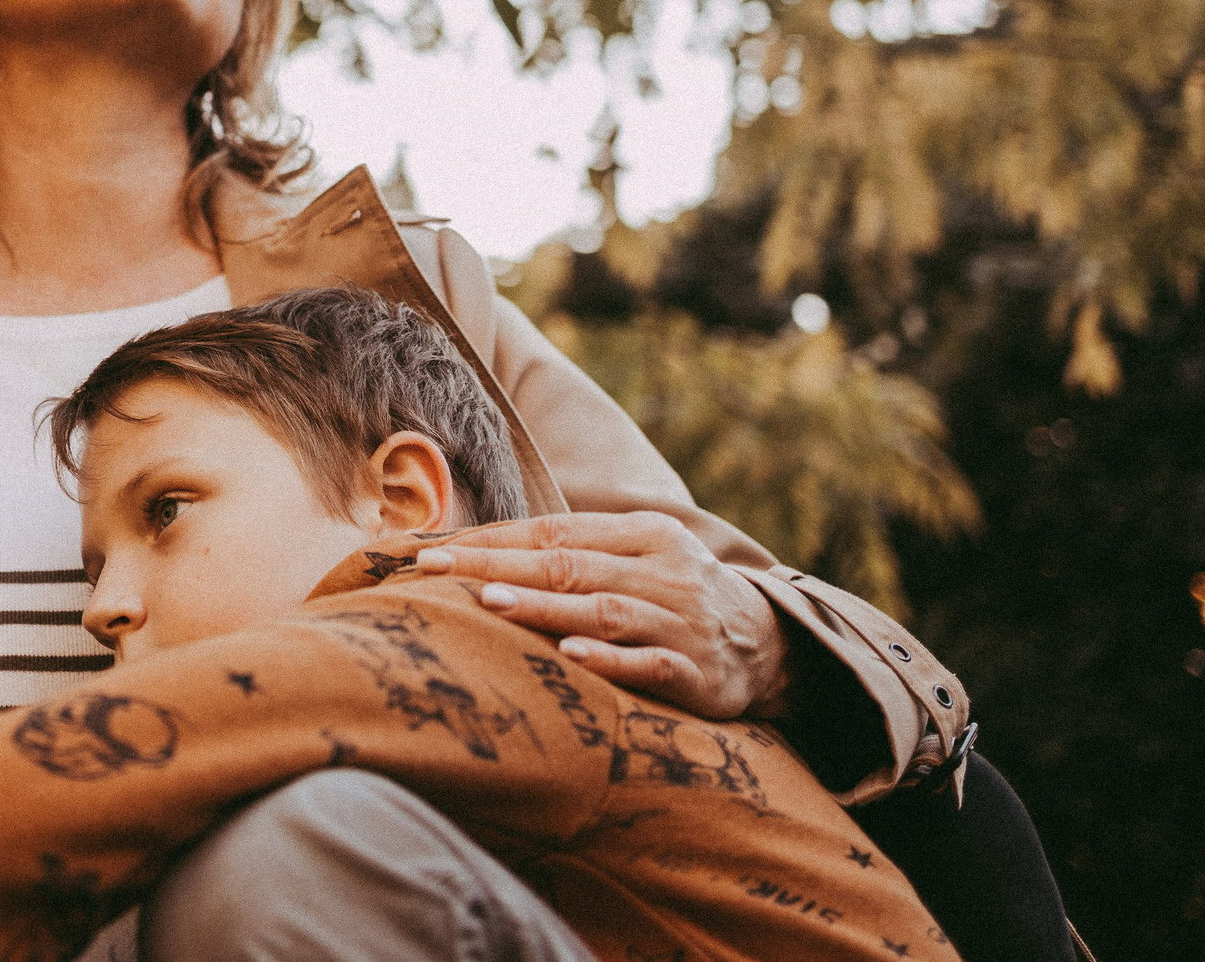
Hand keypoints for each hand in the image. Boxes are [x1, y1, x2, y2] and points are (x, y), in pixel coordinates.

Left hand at [415, 511, 787, 719]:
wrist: (771, 643)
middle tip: (436, 569)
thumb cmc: (676, 594)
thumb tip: (481, 549)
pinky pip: (649, 663)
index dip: (494, 538)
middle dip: (497, 565)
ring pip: (602, 610)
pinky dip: (610, 658)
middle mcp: (662, 572)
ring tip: (489, 601)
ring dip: (543, 606)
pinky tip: (570, 653)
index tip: (433, 547)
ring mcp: (680, 622)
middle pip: (569, 565)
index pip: (556, 530)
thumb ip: (577, 550)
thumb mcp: (639, 556)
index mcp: (644, 535)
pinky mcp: (697, 673)